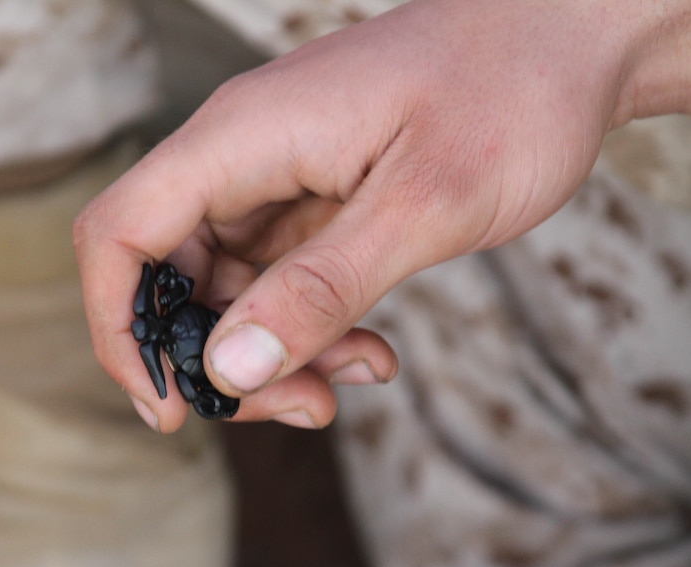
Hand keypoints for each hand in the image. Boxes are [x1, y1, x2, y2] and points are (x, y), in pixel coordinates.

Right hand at [74, 0, 690, 431]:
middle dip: (217, 359)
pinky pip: (276, 279)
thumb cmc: (509, 94)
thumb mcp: (422, 206)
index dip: (118, 329)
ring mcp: (271, 175)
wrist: (571, 36)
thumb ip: (319, 290)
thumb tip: (228, 368)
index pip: (119, 234)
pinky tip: (370, 348)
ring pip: (225, 289)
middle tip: (300, 405)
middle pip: (168, 277)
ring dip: (274, 351)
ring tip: (357, 372)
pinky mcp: (306, 197)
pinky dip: (310, 326)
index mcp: (240, 139)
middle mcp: (238, 155)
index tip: (168, 405)